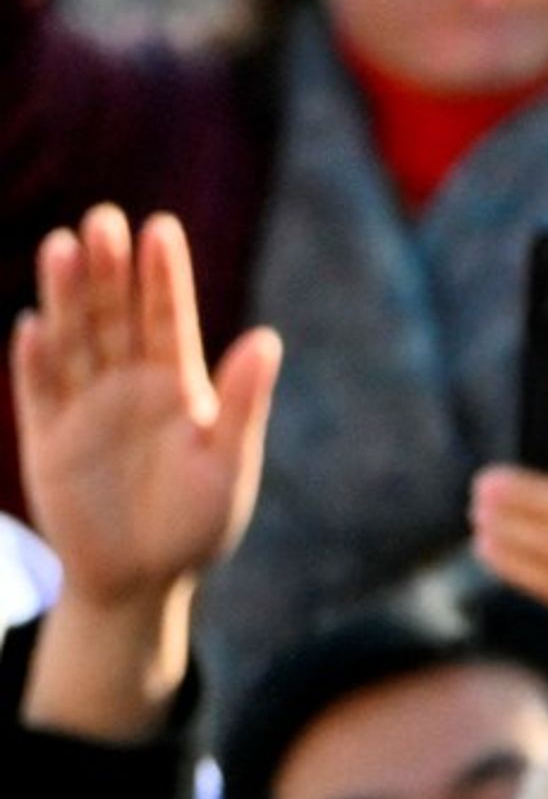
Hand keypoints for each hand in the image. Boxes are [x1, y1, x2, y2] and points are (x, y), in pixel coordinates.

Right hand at [11, 205, 279, 738]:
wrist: (145, 579)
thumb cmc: (198, 521)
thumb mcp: (230, 464)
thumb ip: (243, 403)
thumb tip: (266, 339)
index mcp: (179, 383)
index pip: (169, 318)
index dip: (162, 276)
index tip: (158, 228)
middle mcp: (128, 383)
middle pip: (115, 315)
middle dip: (108, 269)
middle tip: (103, 219)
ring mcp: (84, 407)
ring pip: (73, 340)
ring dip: (65, 296)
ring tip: (63, 246)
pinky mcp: (47, 439)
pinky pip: (39, 392)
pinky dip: (34, 361)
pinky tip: (31, 323)